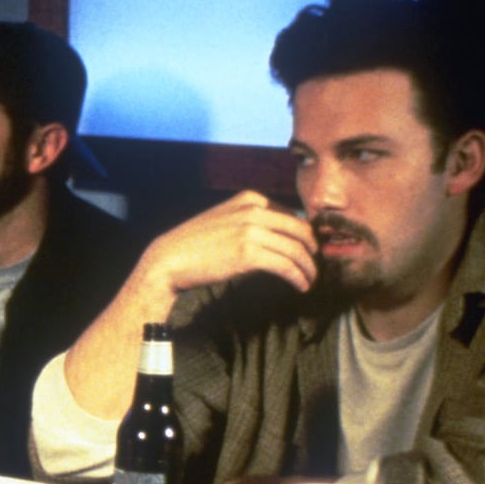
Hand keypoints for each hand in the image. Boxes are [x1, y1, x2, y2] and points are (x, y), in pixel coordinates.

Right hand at [136, 191, 318, 303]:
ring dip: (308, 268)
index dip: (305, 235)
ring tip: (310, 280)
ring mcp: (251, 230)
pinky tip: (300, 285)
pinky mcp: (248, 253)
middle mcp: (254, 210)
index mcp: (250, 198)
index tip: (308, 251)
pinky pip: (286, 265)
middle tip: (315, 266)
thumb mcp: (224, 219)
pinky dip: (298, 276)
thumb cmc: (195, 244)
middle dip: (313, 250)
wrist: (169, 259)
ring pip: (296, 249)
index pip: (292, 214)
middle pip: (300, 230)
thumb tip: (277, 236)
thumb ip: (250, 219)